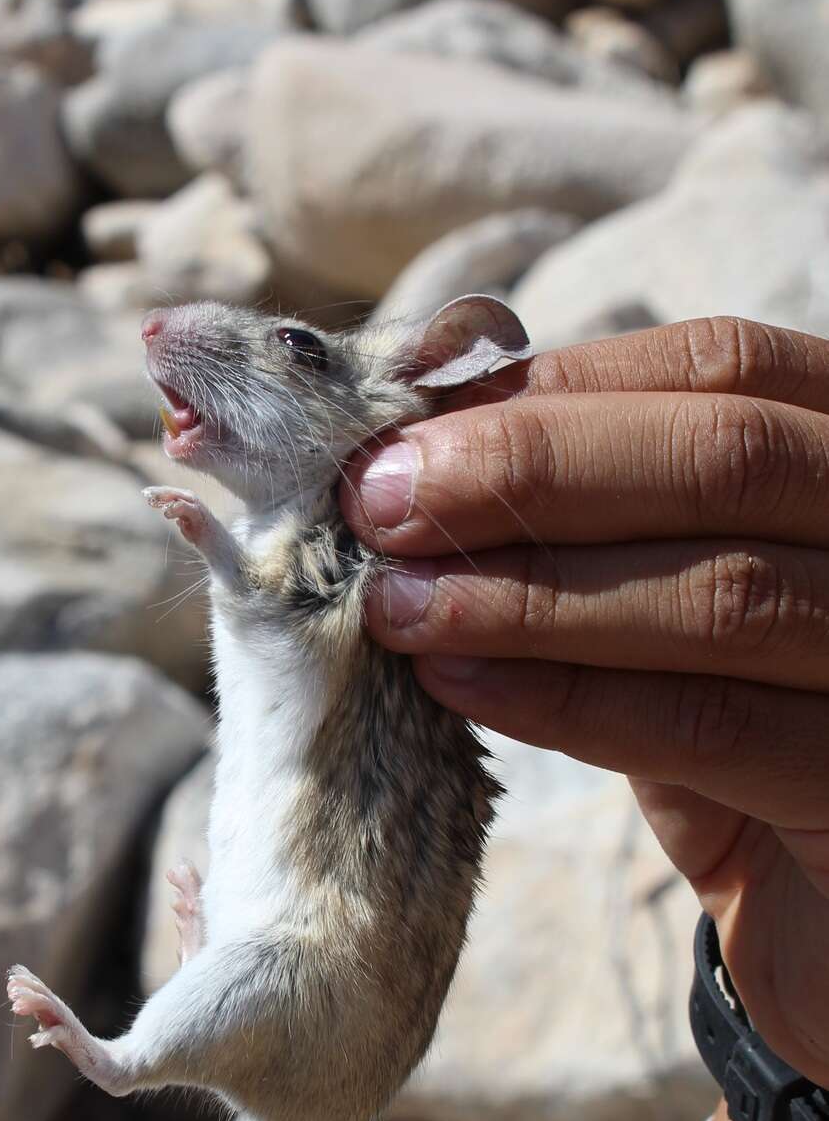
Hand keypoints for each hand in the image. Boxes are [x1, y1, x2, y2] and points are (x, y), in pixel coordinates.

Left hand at [342, 316, 828, 1087]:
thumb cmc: (742, 745)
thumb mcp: (672, 614)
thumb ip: (593, 527)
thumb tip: (415, 454)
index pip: (721, 374)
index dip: (554, 392)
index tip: (403, 429)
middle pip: (728, 457)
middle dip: (529, 471)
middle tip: (378, 504)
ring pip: (722, 593)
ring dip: (529, 592)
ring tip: (396, 603)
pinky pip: (712, 726)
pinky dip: (570, 699)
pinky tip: (459, 685)